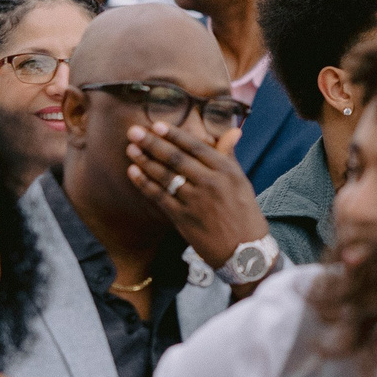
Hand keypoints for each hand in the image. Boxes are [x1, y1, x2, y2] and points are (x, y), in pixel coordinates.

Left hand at [126, 121, 268, 277]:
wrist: (246, 252)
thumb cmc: (245, 214)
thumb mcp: (242, 182)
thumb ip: (230, 157)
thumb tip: (233, 131)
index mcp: (226, 171)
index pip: (196, 147)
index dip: (174, 135)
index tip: (156, 125)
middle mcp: (211, 183)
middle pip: (176, 159)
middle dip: (152, 143)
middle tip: (133, 131)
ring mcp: (196, 202)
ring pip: (165, 176)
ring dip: (145, 161)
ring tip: (131, 148)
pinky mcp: (184, 219)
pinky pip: (160, 197)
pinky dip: (145, 184)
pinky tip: (133, 172)